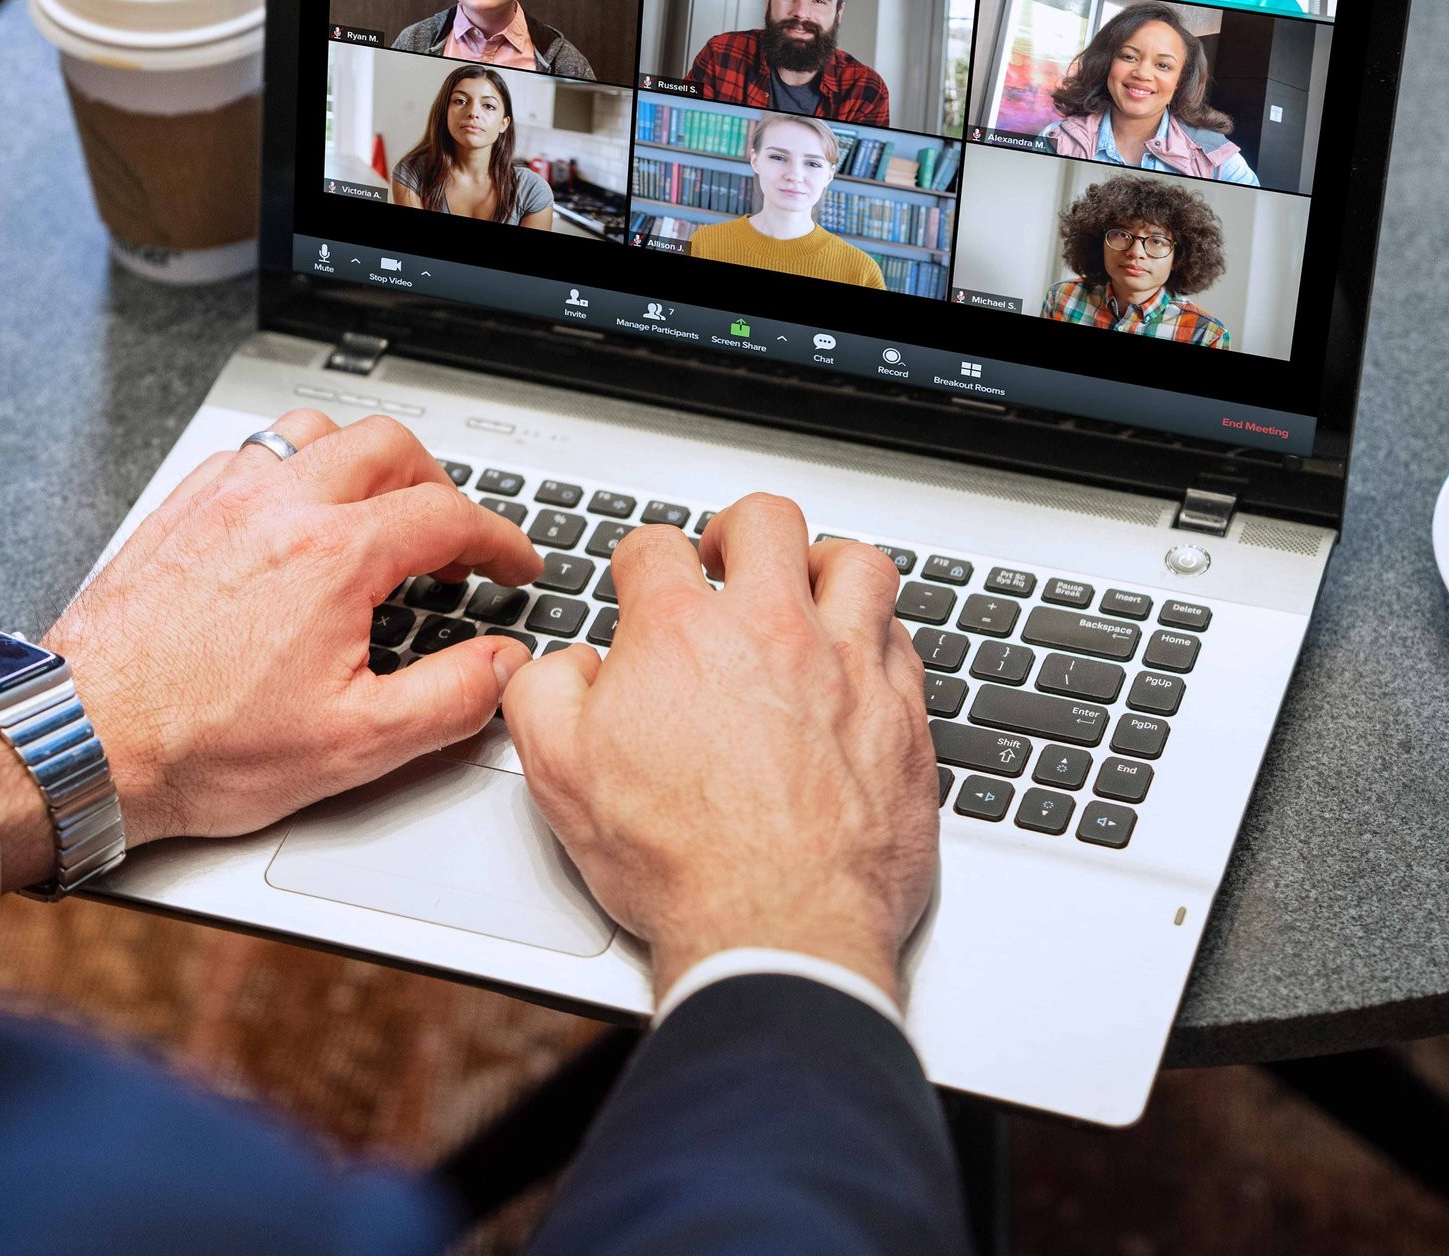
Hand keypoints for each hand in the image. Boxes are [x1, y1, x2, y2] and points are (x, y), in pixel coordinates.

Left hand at [32, 411, 539, 860]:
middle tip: (452, 540)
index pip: (448, 516)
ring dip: (362, 461)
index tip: (513, 563)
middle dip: (438, 485)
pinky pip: (251, 452)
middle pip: (389, 446)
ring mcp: (222, 498)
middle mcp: (279, 506)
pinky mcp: (179, 510)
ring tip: (378, 513)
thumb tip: (501, 663)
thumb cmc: (199, 748)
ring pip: (315, 431)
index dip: (500, 538)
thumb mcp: (353, 746)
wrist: (82, 739)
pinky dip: (294, 468)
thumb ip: (448, 697)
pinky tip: (294, 516)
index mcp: (333, 556)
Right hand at [501, 493, 938, 1003]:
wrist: (776, 927)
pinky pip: (904, 640)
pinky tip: (859, 662)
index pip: (656, 546)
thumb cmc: (676, 862)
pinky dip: (878, 637)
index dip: (642, 562)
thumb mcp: (557, 773)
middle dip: (739, 530)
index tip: (644, 582)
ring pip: (856, 564)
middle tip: (728, 560)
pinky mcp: (904, 717)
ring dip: (825, 566)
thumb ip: (544, 692)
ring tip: (808, 590)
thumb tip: (566, 664)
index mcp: (679, 633)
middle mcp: (772, 631)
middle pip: (767, 521)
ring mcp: (848, 668)